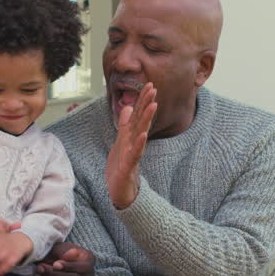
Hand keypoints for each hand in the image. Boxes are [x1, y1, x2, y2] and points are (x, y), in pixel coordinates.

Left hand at [34, 243, 95, 275]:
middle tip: (41, 268)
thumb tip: (68, 255)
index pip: (81, 266)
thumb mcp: (61, 247)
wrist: (59, 259)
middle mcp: (88, 274)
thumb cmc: (61, 252)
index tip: (55, 265)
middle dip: (54, 274)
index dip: (68, 266)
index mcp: (88, 259)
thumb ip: (64, 251)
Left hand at [106, 83, 157, 209]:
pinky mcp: (128, 167)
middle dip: (147, 104)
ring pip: (140, 134)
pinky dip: (139, 144)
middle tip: (154, 88)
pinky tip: (142, 135)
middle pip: (141, 121)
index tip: (150, 84)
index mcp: (131, 137)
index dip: (143, 100)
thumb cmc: (121, 167)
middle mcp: (134, 143)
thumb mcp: (120, 142)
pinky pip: (135, 154)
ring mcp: (132, 154)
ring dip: (147, 119)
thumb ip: (125, 125)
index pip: (138, 115)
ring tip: (153, 105)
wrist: (120, 192)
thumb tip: (128, 107)